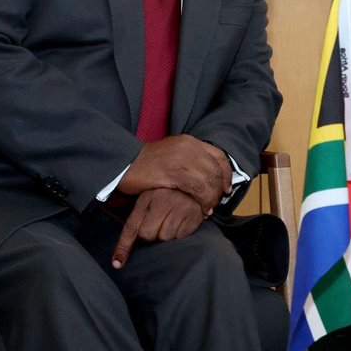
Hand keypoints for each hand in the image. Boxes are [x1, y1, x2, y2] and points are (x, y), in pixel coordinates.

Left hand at [111, 188, 205, 268]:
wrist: (194, 187)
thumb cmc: (167, 195)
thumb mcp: (149, 199)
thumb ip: (138, 217)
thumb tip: (129, 242)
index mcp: (147, 200)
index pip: (131, 227)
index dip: (123, 247)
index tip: (118, 263)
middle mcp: (162, 204)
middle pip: (147, 235)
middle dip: (150, 237)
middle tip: (157, 228)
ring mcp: (178, 210)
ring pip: (164, 238)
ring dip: (165, 237)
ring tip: (171, 224)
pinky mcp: (191, 218)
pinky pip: (180, 238)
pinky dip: (178, 235)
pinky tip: (181, 224)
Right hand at [118, 134, 232, 212]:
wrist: (123, 163)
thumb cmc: (146, 164)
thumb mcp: (173, 154)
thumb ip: (190, 160)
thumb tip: (208, 176)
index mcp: (190, 141)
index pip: (219, 156)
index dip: (226, 174)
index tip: (227, 188)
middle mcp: (189, 147)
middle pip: (216, 170)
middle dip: (219, 190)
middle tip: (215, 204)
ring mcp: (182, 158)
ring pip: (209, 181)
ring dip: (212, 198)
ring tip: (208, 209)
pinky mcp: (174, 172)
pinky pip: (198, 189)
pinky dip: (203, 201)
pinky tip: (202, 210)